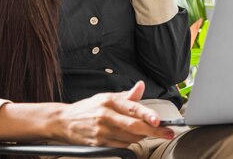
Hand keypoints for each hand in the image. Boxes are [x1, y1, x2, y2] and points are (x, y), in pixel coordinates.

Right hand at [52, 81, 174, 147]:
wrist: (64, 121)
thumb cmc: (88, 108)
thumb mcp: (106, 97)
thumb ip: (127, 95)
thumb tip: (141, 86)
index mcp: (109, 101)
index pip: (132, 108)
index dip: (147, 115)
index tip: (158, 120)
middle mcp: (106, 115)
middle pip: (134, 126)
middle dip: (154, 131)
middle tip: (168, 133)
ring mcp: (102, 131)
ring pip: (130, 138)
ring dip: (142, 137)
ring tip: (146, 132)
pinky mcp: (99, 143)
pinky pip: (121, 146)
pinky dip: (130, 143)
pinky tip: (131, 138)